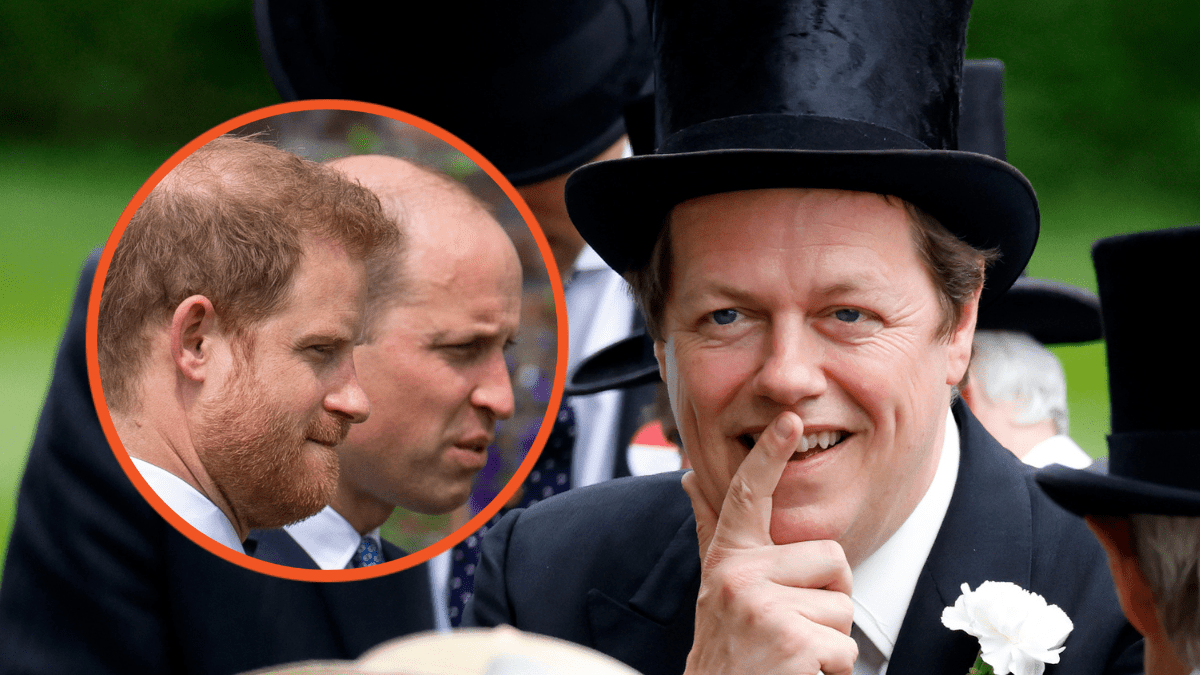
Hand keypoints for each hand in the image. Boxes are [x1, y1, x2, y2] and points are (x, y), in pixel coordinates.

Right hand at [681, 411, 856, 674]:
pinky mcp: (791, 641)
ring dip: (828, 641)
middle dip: (827, 599)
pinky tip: (797, 674)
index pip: (749, 496)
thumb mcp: (715, 586)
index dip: (770, 454)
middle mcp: (739, 575)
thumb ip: (711, 530)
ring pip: (843, 607)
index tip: (789, 420)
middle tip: (790, 628)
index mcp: (729, 558)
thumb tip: (690, 479)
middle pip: (833, 558)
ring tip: (790, 654)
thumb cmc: (726, 648)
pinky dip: (831, 671)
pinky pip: (845, 647)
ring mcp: (764, 607)